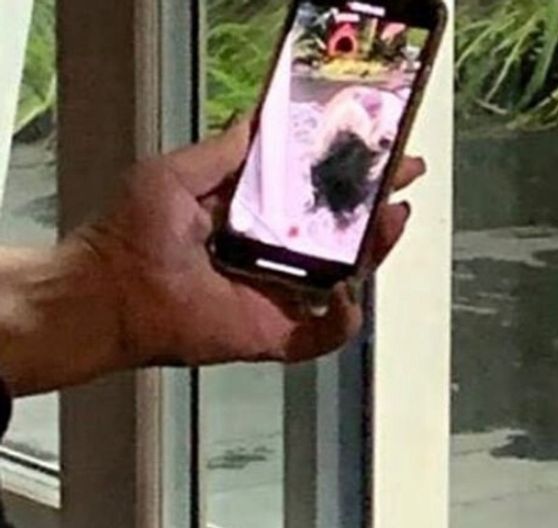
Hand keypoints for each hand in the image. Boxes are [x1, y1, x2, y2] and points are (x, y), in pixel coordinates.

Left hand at [75, 117, 425, 367]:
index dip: (351, 176)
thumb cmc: (130, 233)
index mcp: (256, 218)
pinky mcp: (276, 332)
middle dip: (378, 210)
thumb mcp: (176, 173)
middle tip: (403, 183)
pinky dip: (343, 320)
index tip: (383, 156)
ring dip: (375, 252)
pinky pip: (325, 333)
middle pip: (344, 235)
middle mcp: (274, 256)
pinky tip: (347, 295)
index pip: (317, 196)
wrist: (108, 292)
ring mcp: (280, 296)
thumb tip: (256, 119)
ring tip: (390, 222)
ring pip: (347, 278)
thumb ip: (223, 151)